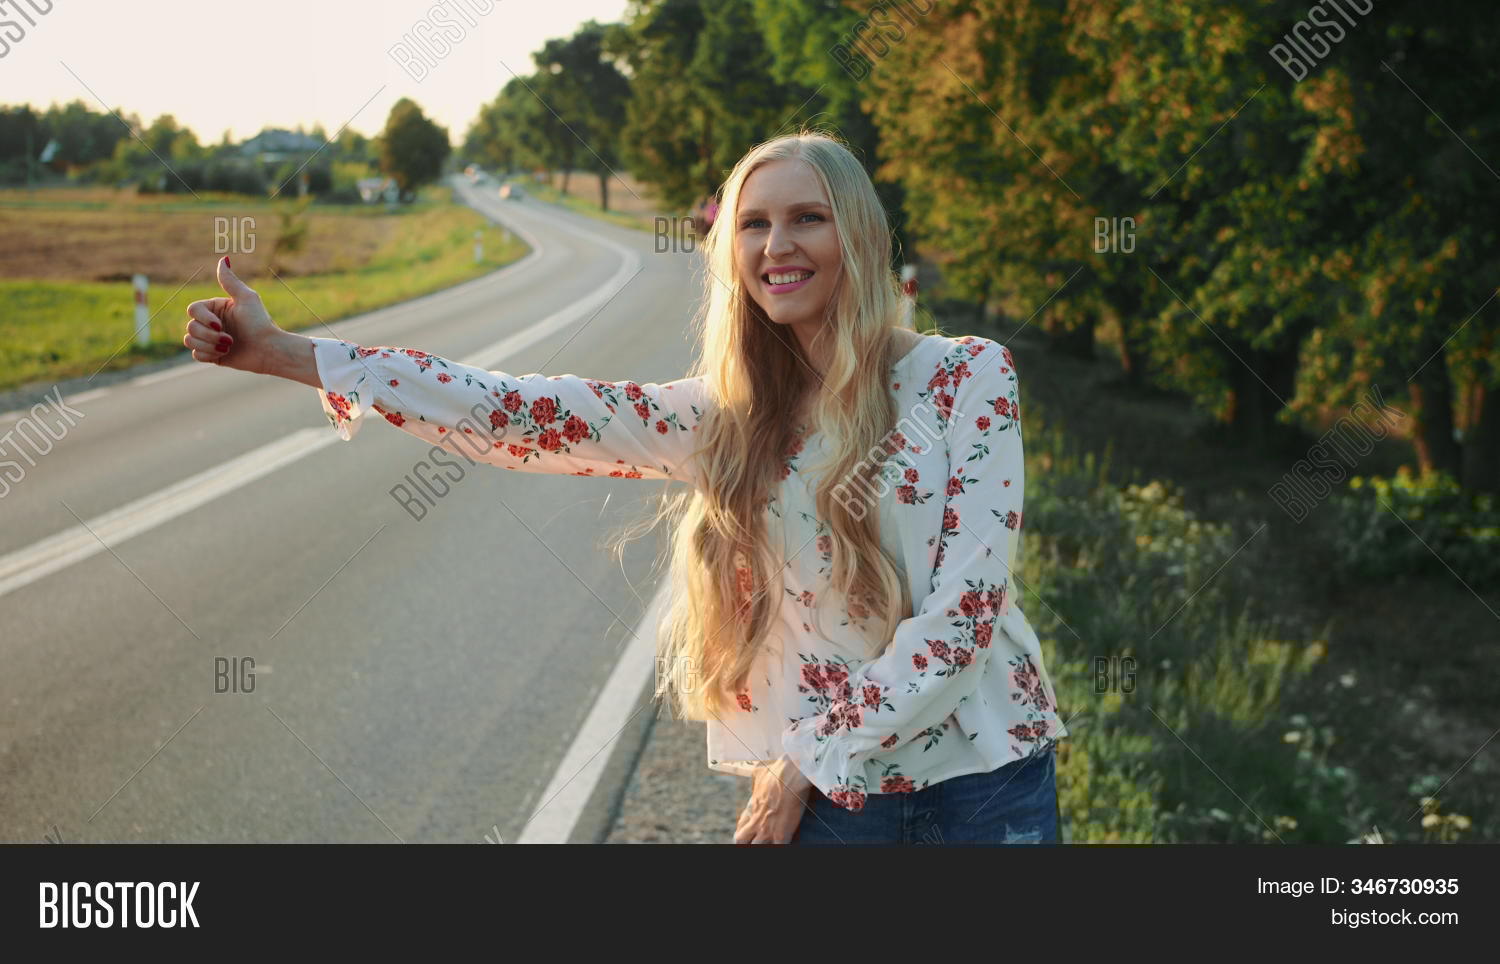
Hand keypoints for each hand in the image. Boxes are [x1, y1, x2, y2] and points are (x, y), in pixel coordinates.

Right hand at [182, 257, 283, 374]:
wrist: (268, 350)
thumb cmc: (260, 323)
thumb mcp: (246, 298)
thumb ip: (231, 281)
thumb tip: (224, 258)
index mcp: (215, 308)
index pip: (193, 309)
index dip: (203, 319)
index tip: (220, 325)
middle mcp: (210, 322)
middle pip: (190, 327)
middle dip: (209, 335)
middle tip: (231, 340)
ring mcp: (210, 339)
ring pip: (189, 341)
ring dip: (209, 345)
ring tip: (228, 347)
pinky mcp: (212, 354)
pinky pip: (195, 354)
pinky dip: (208, 354)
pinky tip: (224, 354)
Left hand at [734, 755, 815, 844]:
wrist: (790, 775)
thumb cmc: (776, 772)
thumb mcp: (759, 774)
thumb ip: (756, 780)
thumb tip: (757, 776)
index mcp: (751, 808)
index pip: (740, 827)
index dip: (742, 832)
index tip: (746, 834)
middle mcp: (756, 821)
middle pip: (741, 841)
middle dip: (746, 842)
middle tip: (753, 841)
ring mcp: (767, 830)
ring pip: (757, 847)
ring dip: (762, 845)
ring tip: (770, 842)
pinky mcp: (781, 835)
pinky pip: (778, 848)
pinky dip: (779, 846)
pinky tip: (784, 842)